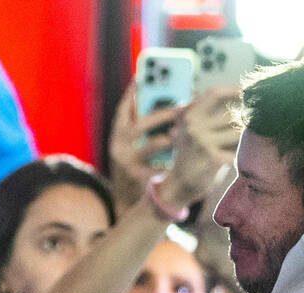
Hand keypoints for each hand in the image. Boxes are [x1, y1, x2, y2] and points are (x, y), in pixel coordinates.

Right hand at [108, 81, 186, 202]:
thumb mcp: (132, 147)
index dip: (134, 93)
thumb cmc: (134, 169)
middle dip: (161, 113)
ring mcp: (126, 162)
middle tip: (181, 107)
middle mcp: (118, 146)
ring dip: (170, 137)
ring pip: (151, 145)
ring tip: (185, 132)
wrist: (124, 204)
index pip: (124, 109)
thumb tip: (170, 107)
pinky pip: (160, 166)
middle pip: (140, 124)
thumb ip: (143, 130)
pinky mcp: (137, 177)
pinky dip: (174, 160)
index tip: (147, 78)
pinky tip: (185, 157)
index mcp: (117, 135)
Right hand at [158, 86, 240, 209]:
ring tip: (244, 145)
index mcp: (190, 117)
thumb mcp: (186, 130)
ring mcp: (204, 143)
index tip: (247, 90)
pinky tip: (241, 160)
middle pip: (231, 115)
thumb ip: (199, 112)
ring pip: (238, 132)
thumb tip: (225, 91)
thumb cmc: (188, 156)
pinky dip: (242, 155)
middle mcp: (195, 127)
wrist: (178, 186)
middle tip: (253, 126)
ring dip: (245, 138)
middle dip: (244, 121)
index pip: (214, 94)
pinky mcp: (214, 160)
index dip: (232, 89)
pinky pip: (238, 151)